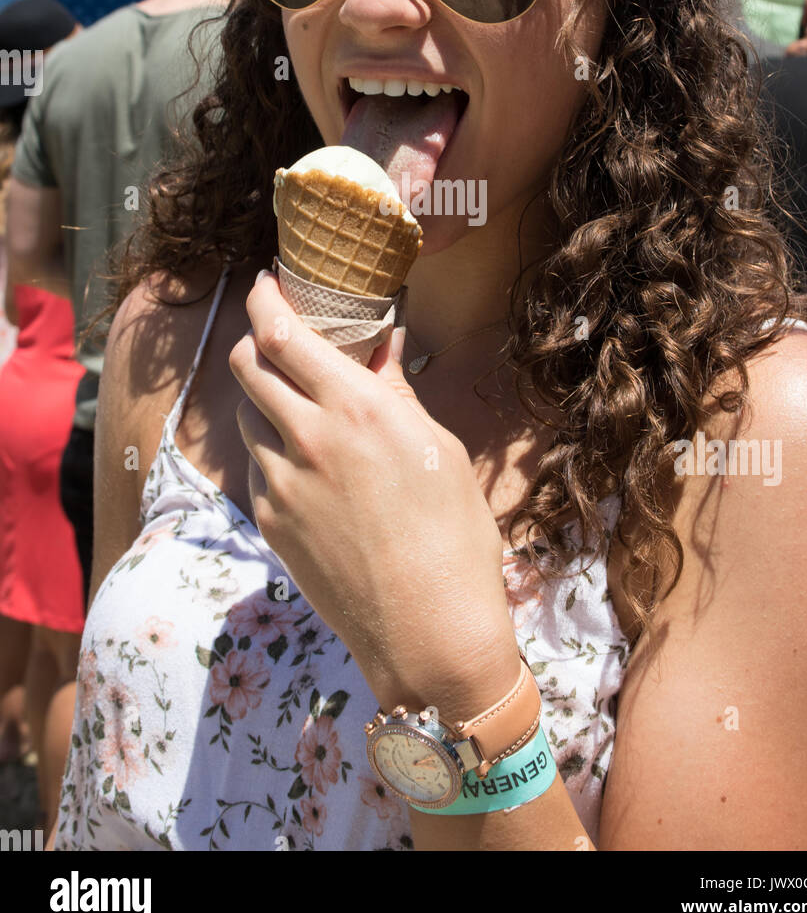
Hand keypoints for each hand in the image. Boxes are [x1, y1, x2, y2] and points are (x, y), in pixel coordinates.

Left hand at [228, 271, 520, 718]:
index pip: (281, 333)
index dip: (264, 298)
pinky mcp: (270, 524)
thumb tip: (380, 345)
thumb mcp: (438, 450)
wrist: (427, 632)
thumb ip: (395, 392)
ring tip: (300, 405)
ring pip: (247, 417)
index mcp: (355, 408)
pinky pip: (259, 468)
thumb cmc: (453, 537)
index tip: (266, 281)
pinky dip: (276, 451)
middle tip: (276, 337)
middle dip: (254, 340)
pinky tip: (311, 466)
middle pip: (246, 365)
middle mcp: (307, 438)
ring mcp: (280, 484)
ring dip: (264, 398)